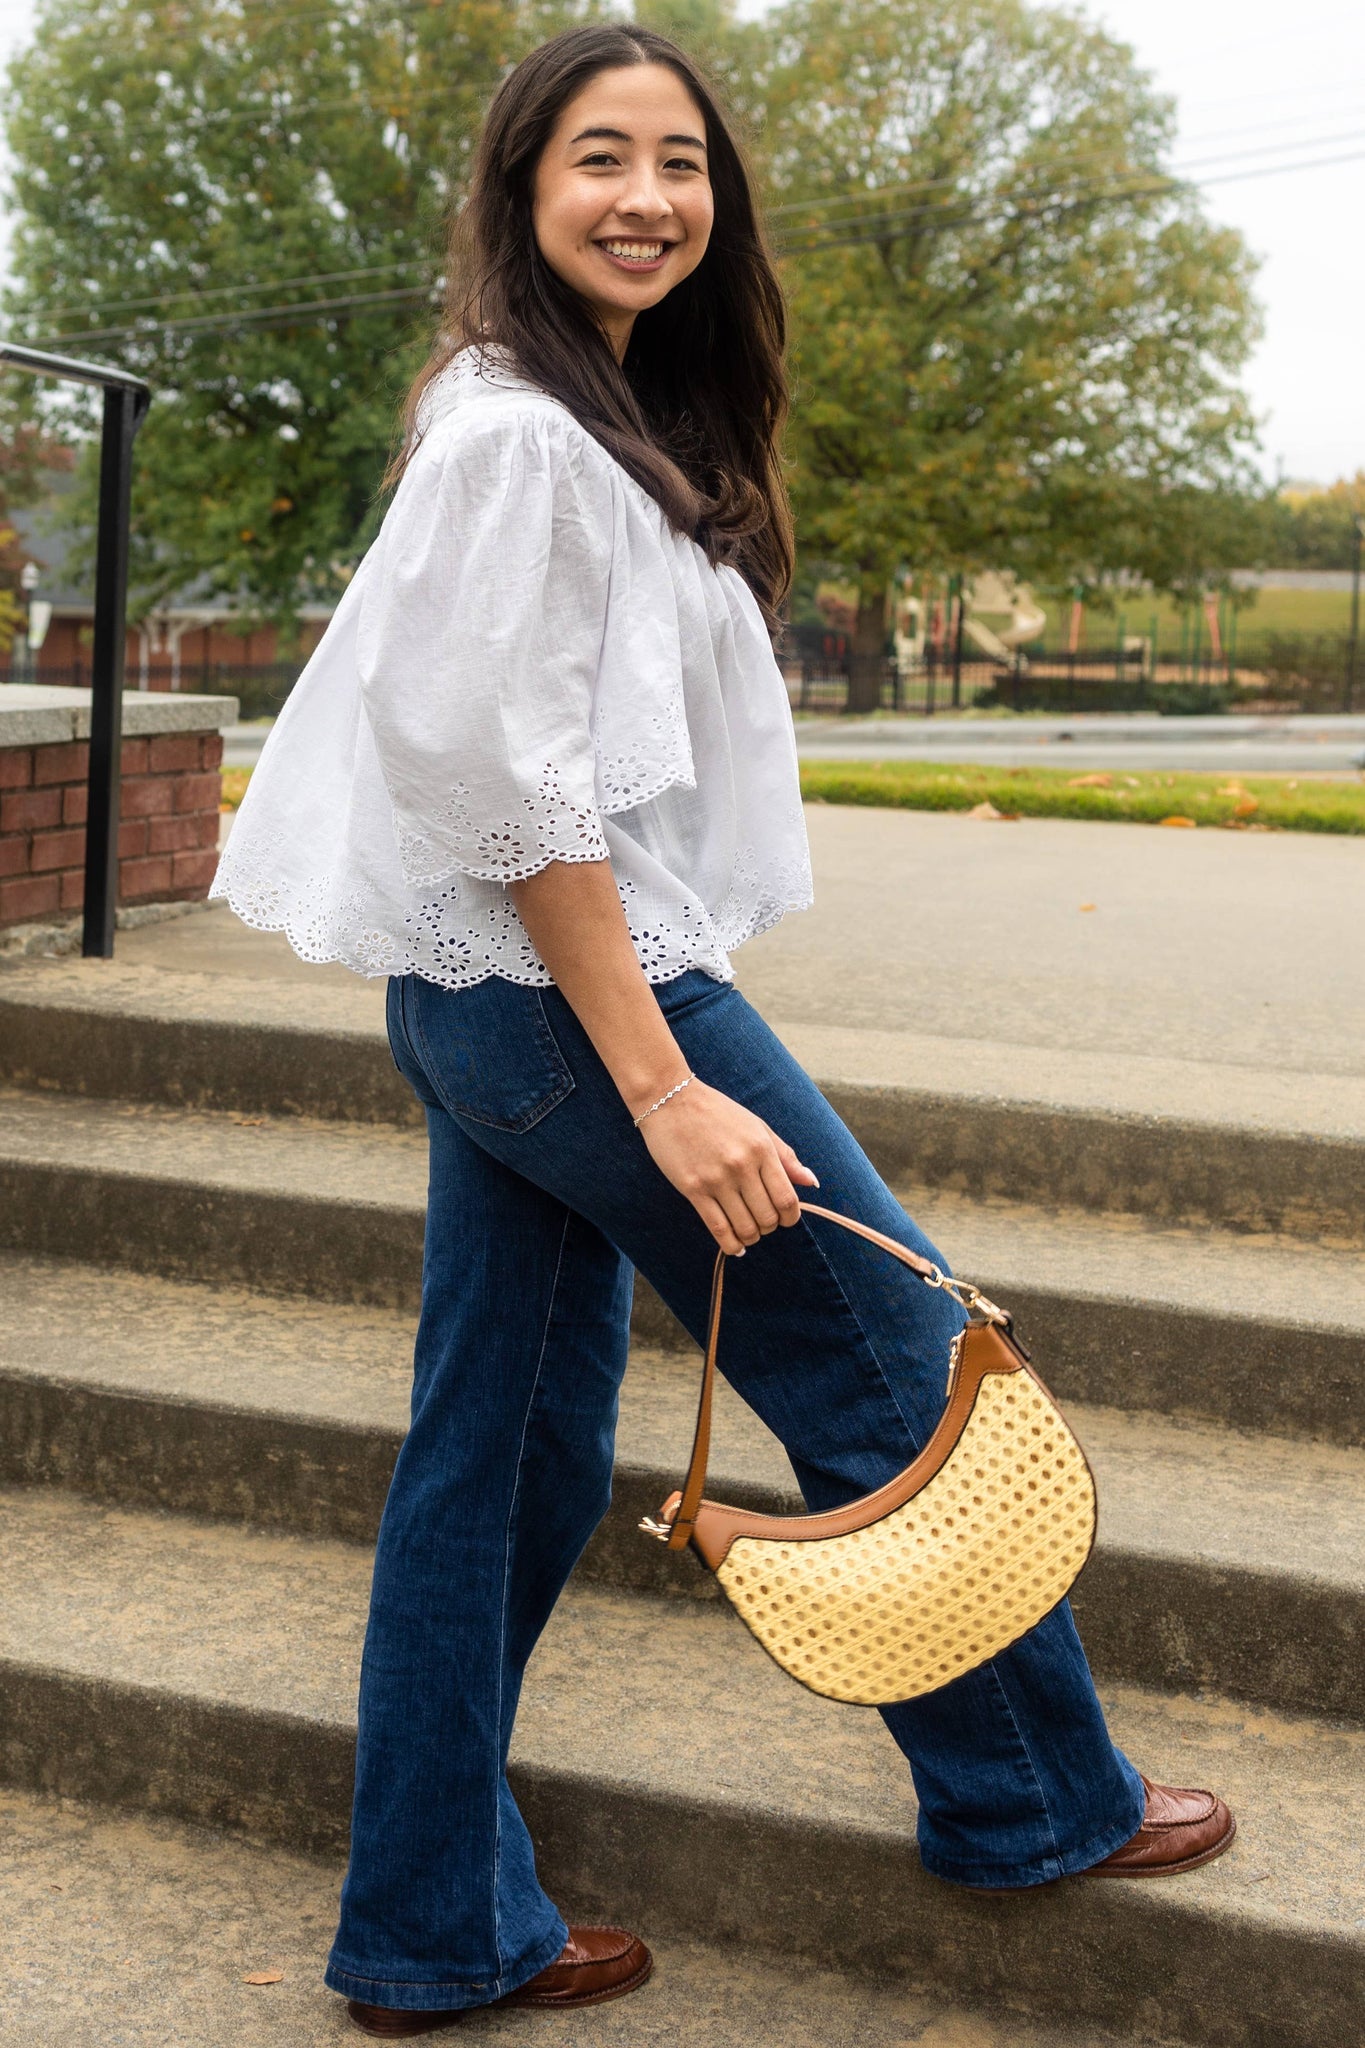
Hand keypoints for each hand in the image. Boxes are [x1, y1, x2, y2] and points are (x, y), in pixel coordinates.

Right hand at [636, 1076, 819, 1254]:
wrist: (670, 1100)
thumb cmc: (717, 1112)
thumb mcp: (757, 1126)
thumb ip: (785, 1156)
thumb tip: (812, 1183)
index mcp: (761, 1149)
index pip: (787, 1199)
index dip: (791, 1217)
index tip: (786, 1218)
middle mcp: (742, 1166)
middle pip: (768, 1217)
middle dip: (770, 1227)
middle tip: (763, 1223)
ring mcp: (716, 1179)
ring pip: (745, 1227)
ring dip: (751, 1237)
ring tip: (749, 1233)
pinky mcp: (693, 1189)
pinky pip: (718, 1228)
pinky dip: (731, 1244)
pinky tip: (735, 1246)